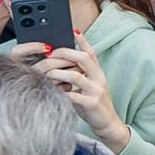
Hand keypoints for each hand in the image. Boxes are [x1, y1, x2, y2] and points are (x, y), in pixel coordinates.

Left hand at [19, 32, 130, 152]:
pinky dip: (61, 92)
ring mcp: (96, 91)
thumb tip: (59, 65)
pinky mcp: (92, 104)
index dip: (82, 41)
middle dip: (64, 54)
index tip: (73, 30)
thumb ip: (78, 75)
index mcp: (98, 73)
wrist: (108, 124)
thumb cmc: (92, 104)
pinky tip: (51, 92)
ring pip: (76, 76)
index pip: (90, 52)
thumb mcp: (88, 87)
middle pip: (83, 59)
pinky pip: (73, 95)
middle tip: (49, 54)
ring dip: (58, 73)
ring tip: (46, 73)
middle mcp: (99, 79)